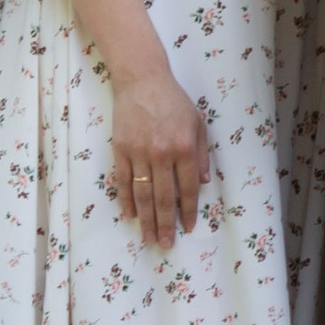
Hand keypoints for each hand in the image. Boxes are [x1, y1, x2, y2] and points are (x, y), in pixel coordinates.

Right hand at [107, 57, 207, 245]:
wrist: (142, 79)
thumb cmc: (173, 100)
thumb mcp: (198, 123)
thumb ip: (202, 154)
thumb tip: (203, 184)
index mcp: (185, 148)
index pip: (187, 188)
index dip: (188, 211)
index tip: (188, 228)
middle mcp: (162, 154)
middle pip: (163, 198)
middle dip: (166, 224)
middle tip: (166, 244)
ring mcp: (139, 153)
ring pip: (142, 194)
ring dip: (147, 220)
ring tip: (149, 238)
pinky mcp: (121, 150)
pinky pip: (123, 181)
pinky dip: (126, 200)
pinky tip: (129, 215)